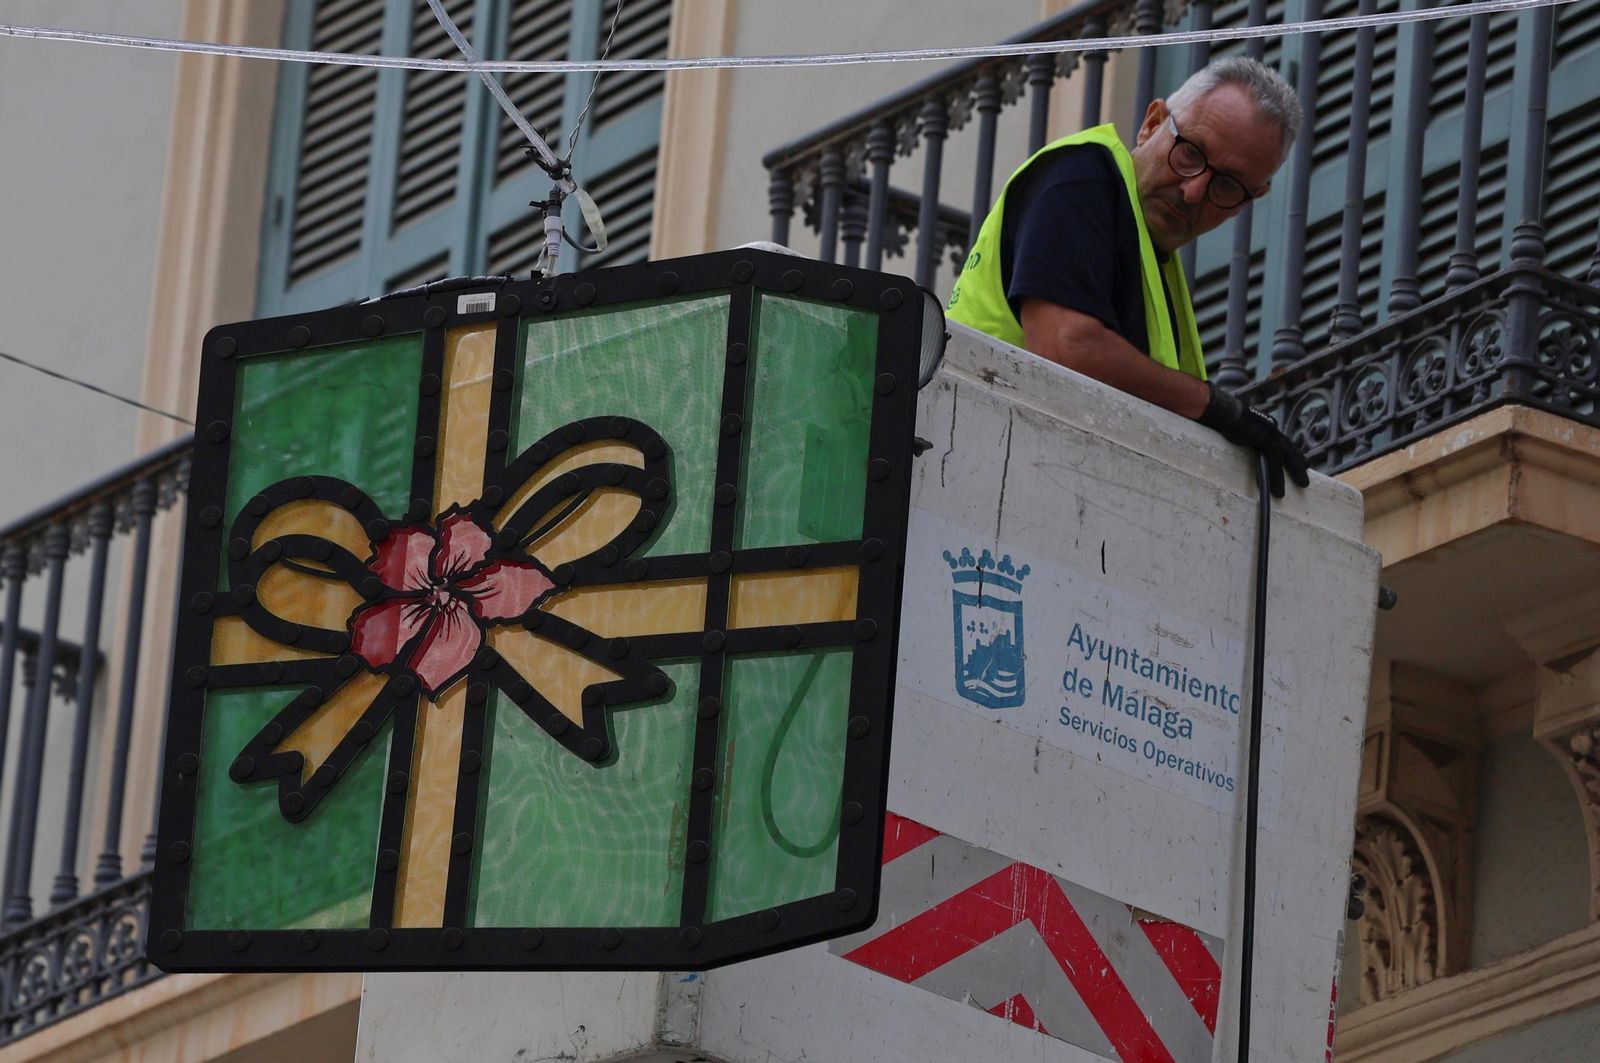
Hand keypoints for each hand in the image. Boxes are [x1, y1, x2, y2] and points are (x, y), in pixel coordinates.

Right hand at [1196, 383, 1309, 497]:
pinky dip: (1277, 477)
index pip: (1280, 441)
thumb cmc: (1220, 417)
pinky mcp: (1267, 440)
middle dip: (1299, 462)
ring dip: (1295, 472)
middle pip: (1289, 449)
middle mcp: (1271, 428)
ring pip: (1286, 457)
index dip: (1290, 452)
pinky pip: (1274, 462)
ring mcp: (1270, 433)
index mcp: (1264, 424)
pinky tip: (1278, 489)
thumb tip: (1231, 439)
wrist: (1221, 411)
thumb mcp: (1233, 428)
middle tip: (1306, 475)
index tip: (1299, 460)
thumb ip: (1239, 435)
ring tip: (1303, 485)